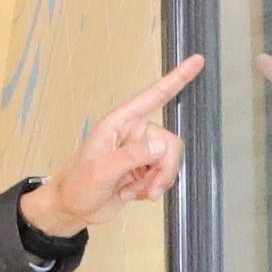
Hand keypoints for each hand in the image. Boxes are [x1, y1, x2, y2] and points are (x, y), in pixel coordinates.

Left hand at [31, 54, 211, 230]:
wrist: (74, 209)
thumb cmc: (78, 185)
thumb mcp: (102, 169)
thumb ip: (132, 156)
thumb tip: (160, 147)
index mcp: (120, 122)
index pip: (153, 96)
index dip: (176, 79)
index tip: (197, 62)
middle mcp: (134, 134)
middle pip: (169, 143)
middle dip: (165, 168)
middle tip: (150, 188)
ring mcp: (140, 152)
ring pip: (170, 161)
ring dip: (159, 181)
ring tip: (139, 192)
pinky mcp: (144, 170)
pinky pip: (164, 176)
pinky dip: (154, 188)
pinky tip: (136, 193)